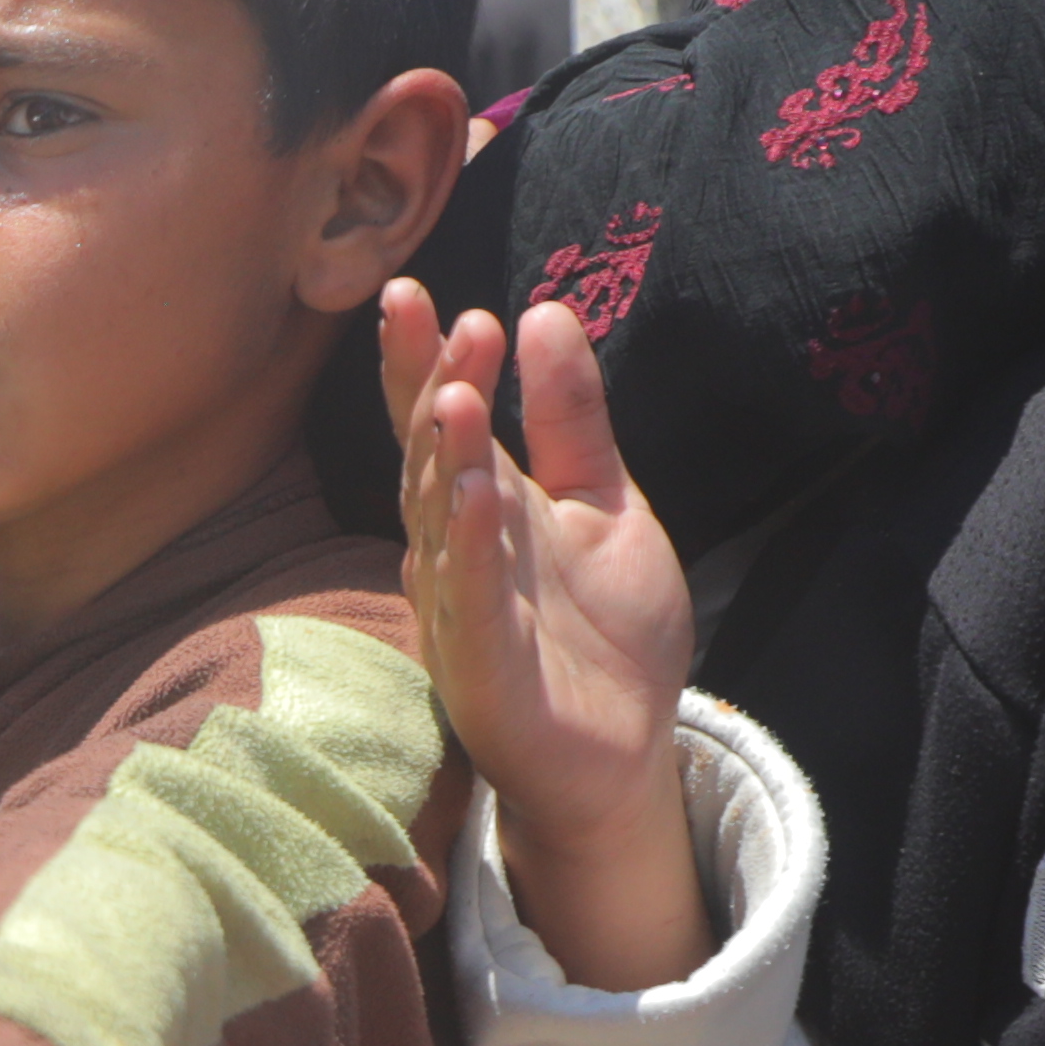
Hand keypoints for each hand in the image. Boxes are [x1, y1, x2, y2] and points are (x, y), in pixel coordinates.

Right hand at [385, 280, 707, 991]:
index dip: (420, 362)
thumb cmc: (605, 633)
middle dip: (434, 392)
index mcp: (484, 506)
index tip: (416, 293)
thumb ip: (576, 419)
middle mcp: (455, 553)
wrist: (628, 751)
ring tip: (457, 395)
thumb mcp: (607, 504)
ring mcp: (461, 613)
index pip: (440, 422)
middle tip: (452, 325)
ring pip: (439, 526)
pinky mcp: (483, 673)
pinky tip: (473, 495)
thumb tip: (545, 311)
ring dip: (447, 461)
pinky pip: (470, 604)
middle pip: (431, 462)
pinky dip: (467, 551)